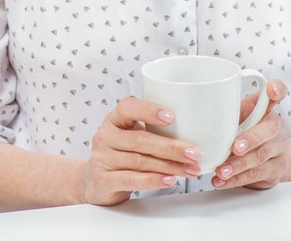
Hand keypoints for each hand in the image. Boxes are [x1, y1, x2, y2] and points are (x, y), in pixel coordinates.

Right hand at [82, 97, 203, 205]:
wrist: (95, 181)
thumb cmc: (122, 156)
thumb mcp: (132, 137)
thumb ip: (153, 132)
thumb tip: (194, 130)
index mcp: (114, 121)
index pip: (127, 108)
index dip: (148, 110)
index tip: (171, 116)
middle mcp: (105, 137)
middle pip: (139, 140)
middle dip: (170, 147)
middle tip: (194, 152)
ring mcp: (102, 159)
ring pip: (139, 161)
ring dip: (169, 166)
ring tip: (190, 170)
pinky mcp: (103, 180)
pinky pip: (130, 180)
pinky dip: (152, 180)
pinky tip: (169, 180)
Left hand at [212, 80, 289, 189]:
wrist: (273, 155)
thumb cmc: (247, 129)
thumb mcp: (238, 114)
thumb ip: (223, 107)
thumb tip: (189, 103)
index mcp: (266, 109)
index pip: (277, 94)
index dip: (277, 90)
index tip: (273, 89)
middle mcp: (275, 128)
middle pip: (267, 132)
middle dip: (250, 140)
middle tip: (234, 148)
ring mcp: (278, 149)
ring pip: (260, 157)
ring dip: (239, 165)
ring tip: (221, 171)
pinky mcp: (275, 170)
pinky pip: (256, 176)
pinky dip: (237, 180)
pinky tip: (221, 181)